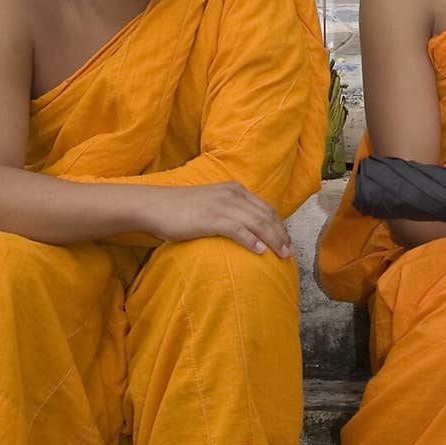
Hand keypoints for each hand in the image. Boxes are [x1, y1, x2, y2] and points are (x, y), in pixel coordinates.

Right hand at [142, 182, 293, 258]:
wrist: (156, 205)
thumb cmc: (181, 209)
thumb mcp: (211, 203)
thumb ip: (229, 211)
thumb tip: (246, 230)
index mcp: (234, 190)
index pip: (265, 208)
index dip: (279, 225)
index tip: (287, 242)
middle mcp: (232, 194)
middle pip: (266, 215)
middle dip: (281, 234)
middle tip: (289, 252)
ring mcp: (222, 205)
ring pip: (257, 222)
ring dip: (273, 239)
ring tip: (281, 255)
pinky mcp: (211, 218)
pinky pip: (238, 230)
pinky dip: (251, 240)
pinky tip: (260, 251)